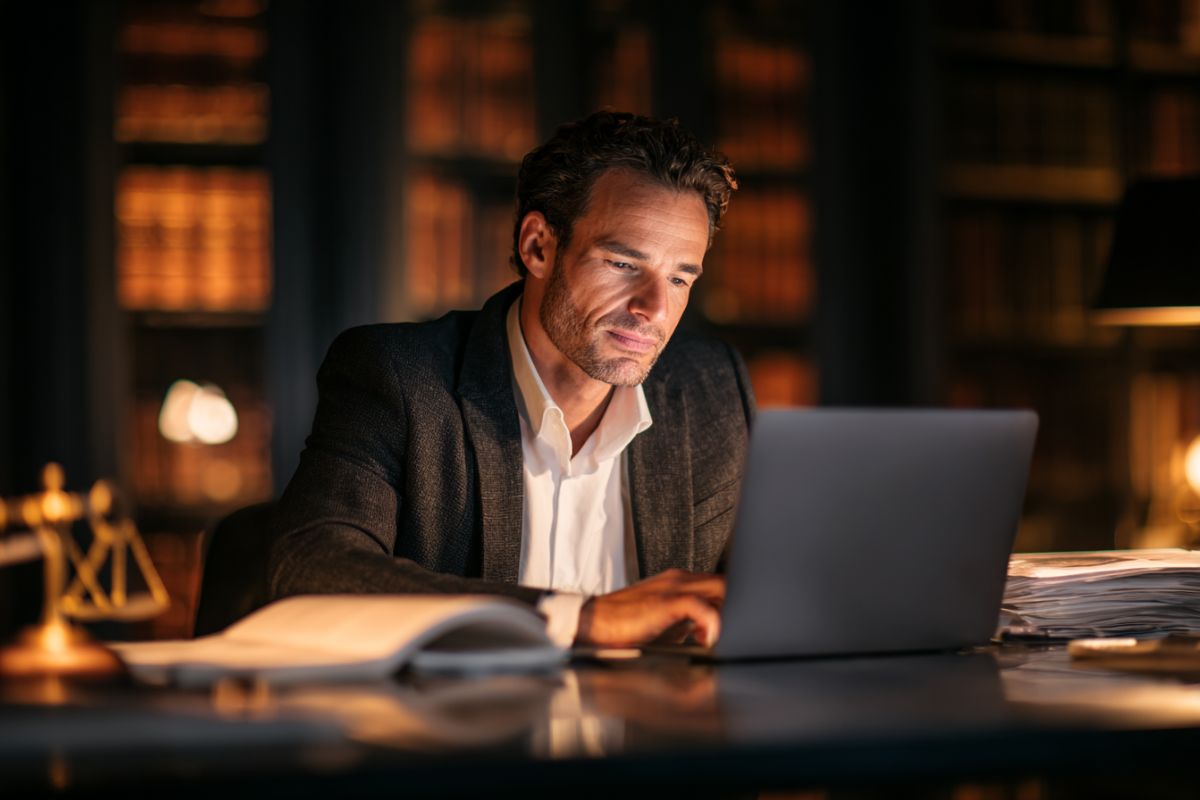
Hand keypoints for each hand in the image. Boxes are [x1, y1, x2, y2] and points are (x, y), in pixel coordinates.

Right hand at [575, 569, 725, 647]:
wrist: (593, 623)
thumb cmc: (626, 627)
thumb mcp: (667, 624)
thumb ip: (691, 622)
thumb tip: (713, 634)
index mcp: (681, 582)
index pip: (722, 585)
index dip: (735, 604)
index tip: (736, 627)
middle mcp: (680, 579)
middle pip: (726, 585)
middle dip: (737, 609)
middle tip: (734, 634)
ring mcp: (673, 587)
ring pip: (719, 590)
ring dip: (728, 615)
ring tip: (721, 639)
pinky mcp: (665, 601)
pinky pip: (700, 605)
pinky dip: (712, 623)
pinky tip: (706, 640)